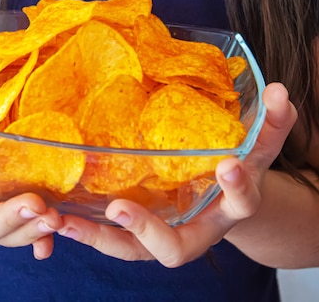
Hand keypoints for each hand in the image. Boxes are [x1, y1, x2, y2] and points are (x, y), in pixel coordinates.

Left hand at [57, 82, 296, 266]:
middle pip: (174, 248)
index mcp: (230, 208)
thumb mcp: (258, 146)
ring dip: (99, 237)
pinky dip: (86, 232)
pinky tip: (58, 217)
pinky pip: (112, 239)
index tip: (227, 166)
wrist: (224, 198)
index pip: (241, 203)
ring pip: (132, 250)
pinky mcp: (138, 232)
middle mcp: (195, 230)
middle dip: (147, 231)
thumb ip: (272, 122)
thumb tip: (282, 90)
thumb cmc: (237, 169)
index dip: (237, 189)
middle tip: (120, 207)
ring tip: (66, 221)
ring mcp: (163, 235)